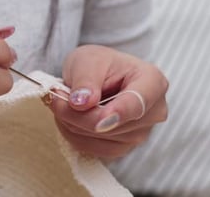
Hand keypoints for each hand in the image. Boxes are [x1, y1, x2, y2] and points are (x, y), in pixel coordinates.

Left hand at [50, 45, 167, 159]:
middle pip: (112, 125)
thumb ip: (85, 79)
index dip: (118, 113)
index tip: (100, 119)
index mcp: (152, 82)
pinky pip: (93, 149)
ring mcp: (140, 133)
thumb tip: (81, 103)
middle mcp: (153, 112)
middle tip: (56, 95)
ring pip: (99, 138)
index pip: (138, 103)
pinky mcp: (123, 147)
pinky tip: (68, 118)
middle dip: (77, 113)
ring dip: (72, 123)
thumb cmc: (98, 64)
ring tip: (64, 102)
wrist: (98, 75)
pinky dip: (74, 134)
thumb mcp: (87, 59)